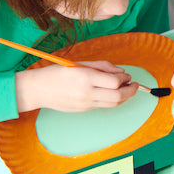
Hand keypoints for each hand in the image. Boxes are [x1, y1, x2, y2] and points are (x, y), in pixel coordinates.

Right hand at [14, 60, 136, 113]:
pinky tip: (113, 93)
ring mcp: (85, 104)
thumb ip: (102, 67)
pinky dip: (112, 100)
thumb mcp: (80, 64)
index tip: (126, 75)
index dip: (124, 78)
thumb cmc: (58, 72)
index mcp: (85, 77)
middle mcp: (86, 93)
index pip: (114, 82)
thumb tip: (121, 73)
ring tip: (128, 89)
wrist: (38, 90)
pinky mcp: (83, 110)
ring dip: (125, 97)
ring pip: (113, 104)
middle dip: (131, 91)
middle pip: (118, 96)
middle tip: (135, 85)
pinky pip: (103, 105)